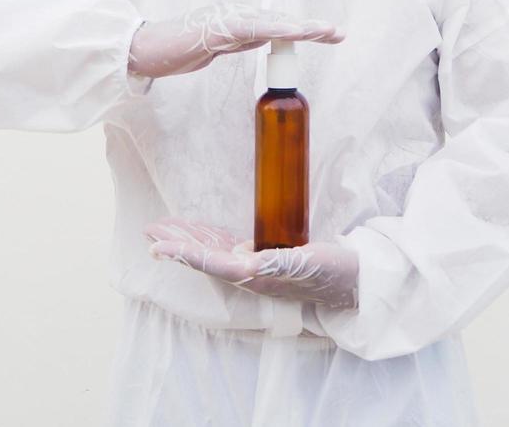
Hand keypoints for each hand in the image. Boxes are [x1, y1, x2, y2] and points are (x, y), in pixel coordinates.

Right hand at [127, 4, 344, 79]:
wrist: (143, 50)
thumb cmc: (177, 50)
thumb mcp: (218, 48)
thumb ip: (240, 41)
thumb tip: (265, 39)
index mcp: (237, 20)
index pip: (277, 24)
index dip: (303, 29)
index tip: (329, 35)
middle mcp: (235, 14)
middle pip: (280, 20)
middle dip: (311, 26)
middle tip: (339, 32)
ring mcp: (226, 19)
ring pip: (270, 21)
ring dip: (299, 26)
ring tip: (325, 30)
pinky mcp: (216, 29)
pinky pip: (250, 29)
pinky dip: (274, 28)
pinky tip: (294, 31)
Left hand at [145, 217, 358, 309]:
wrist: (358, 282)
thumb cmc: (334, 271)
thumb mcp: (306, 264)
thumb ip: (276, 263)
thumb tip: (245, 260)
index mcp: (257, 277)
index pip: (211, 263)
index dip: (184, 253)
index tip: (157, 247)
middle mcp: (251, 275)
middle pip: (206, 257)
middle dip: (178, 243)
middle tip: (150, 229)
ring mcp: (258, 268)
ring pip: (215, 251)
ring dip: (190, 238)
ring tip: (164, 227)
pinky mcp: (267, 259)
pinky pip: (232, 247)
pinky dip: (212, 238)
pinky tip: (200, 231)